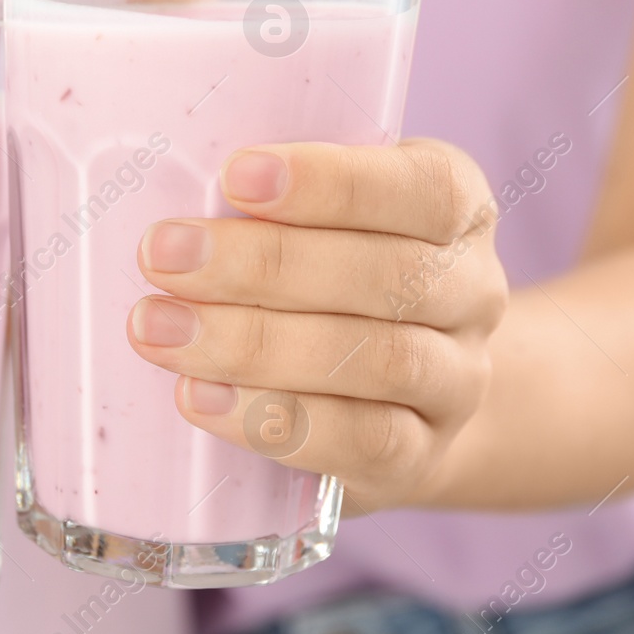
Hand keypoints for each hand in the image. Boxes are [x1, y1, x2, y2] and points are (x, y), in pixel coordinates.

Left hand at [127, 140, 507, 509]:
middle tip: (163, 256)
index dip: (334, 182)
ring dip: (254, 344)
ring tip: (160, 330)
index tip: (236, 176)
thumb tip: (162, 206)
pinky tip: (201, 398)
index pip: (423, 187)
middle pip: (388, 276)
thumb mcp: (321, 223)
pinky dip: (275, 420)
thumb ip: (268, 207)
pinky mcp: (421, 458)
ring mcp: (456, 382)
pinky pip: (362, 441)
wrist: (397, 402)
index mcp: (457, 209)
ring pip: (377, 361)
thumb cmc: (335, 281)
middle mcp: (473, 292)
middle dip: (263, 264)